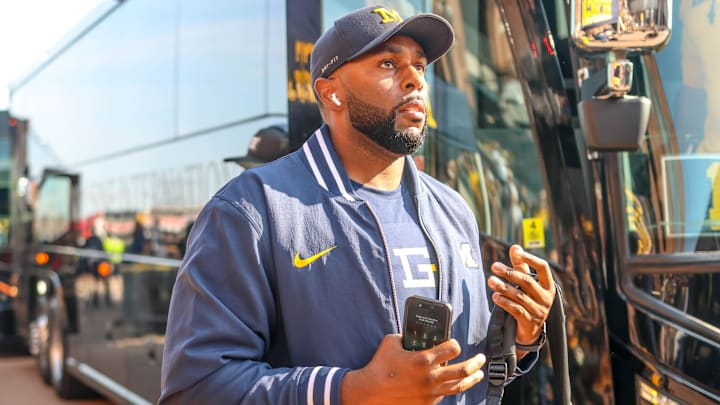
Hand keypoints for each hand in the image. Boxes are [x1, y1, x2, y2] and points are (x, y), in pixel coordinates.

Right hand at [340, 334, 485, 404]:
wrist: (371, 393)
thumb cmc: (379, 366)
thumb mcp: (391, 342)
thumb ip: (406, 336)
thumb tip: (413, 333)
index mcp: (423, 359)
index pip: (452, 348)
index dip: (455, 344)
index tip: (453, 344)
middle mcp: (431, 376)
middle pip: (464, 369)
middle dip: (476, 362)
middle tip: (481, 359)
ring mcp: (431, 392)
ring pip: (460, 385)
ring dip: (473, 378)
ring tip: (478, 374)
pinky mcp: (427, 403)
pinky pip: (445, 395)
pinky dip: (452, 388)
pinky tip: (455, 385)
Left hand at [487, 245, 555, 348]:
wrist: (531, 330)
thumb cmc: (529, 300)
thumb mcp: (527, 284)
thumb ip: (521, 266)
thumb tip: (515, 247)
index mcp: (548, 286)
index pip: (543, 267)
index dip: (530, 258)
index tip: (516, 253)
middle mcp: (546, 298)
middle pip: (527, 281)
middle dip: (509, 273)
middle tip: (494, 266)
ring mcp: (539, 311)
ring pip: (519, 296)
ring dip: (503, 287)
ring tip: (490, 280)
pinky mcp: (530, 322)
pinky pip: (516, 310)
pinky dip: (504, 302)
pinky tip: (495, 296)